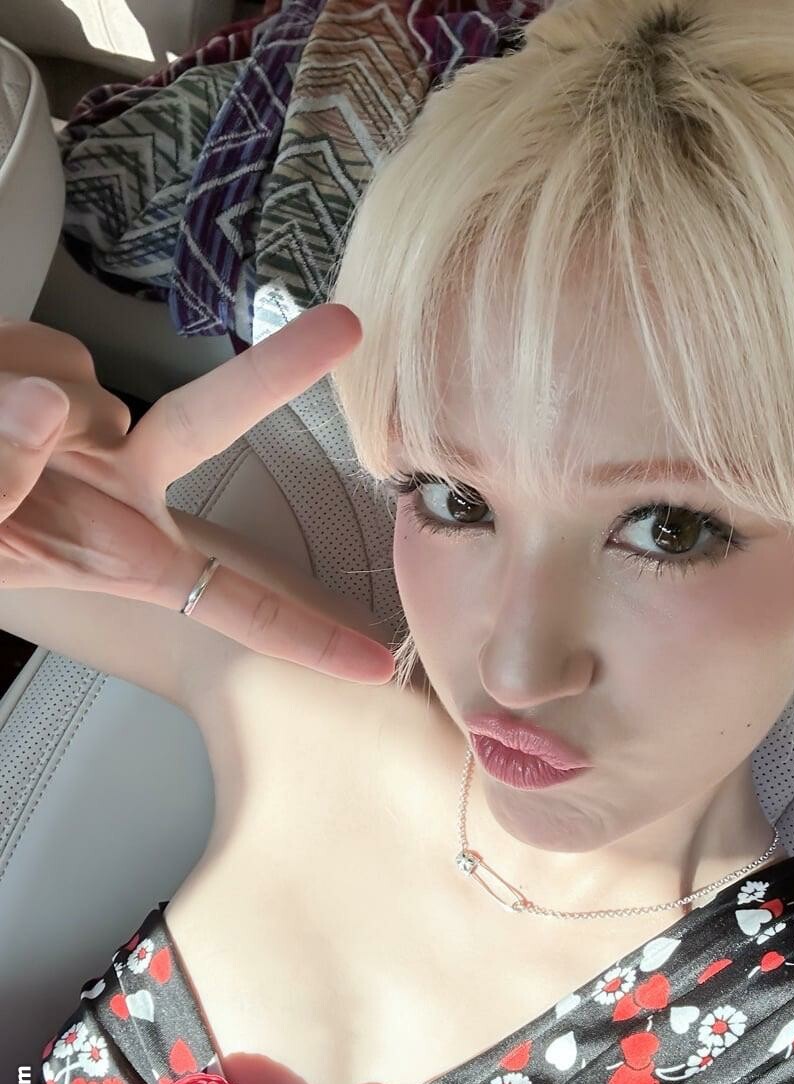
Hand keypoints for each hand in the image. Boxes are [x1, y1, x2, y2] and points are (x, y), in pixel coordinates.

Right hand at [0, 313, 395, 682]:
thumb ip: (7, 481)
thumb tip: (52, 405)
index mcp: (129, 553)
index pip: (233, 600)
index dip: (304, 636)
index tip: (376, 665)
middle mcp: (124, 479)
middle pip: (209, 420)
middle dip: (277, 371)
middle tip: (347, 327)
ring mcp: (89, 421)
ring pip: (72, 381)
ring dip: (11, 397)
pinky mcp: (49, 369)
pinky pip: (36, 351)